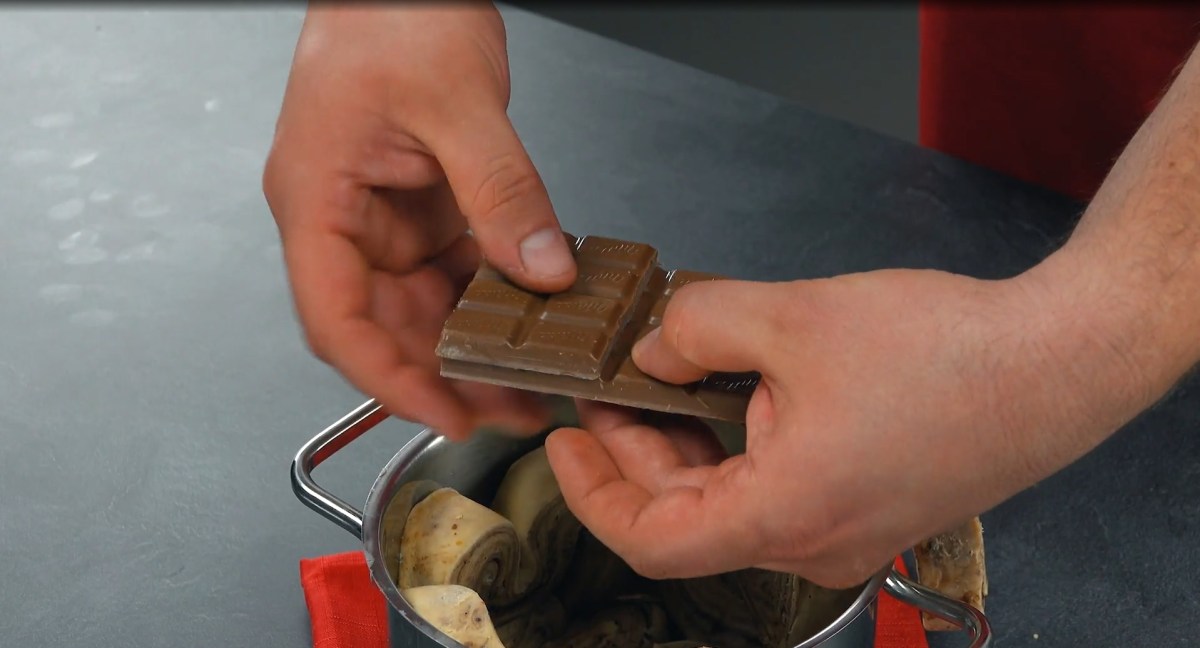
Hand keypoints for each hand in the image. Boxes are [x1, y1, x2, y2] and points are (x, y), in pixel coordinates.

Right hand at [262, 3, 576, 439]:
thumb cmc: (391, 12)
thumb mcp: (459, 101)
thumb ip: (501, 189)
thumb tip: (539, 267)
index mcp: (317, 198)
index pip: (336, 318)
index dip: (387, 379)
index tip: (443, 413)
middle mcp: (342, 216)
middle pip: (382, 325)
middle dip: (443, 375)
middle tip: (510, 407)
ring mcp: (381, 214)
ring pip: (419, 306)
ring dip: (469, 346)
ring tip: (527, 379)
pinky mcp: (420, 205)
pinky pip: (450, 268)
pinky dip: (486, 298)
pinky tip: (526, 319)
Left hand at [546, 269, 1134, 587]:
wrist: (1057, 360)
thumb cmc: (947, 353)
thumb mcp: (793, 317)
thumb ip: (698, 326)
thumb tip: (655, 349)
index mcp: (786, 515)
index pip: (651, 539)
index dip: (592, 491)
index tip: (564, 442)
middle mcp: (811, 544)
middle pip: (687, 514)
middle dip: (638, 447)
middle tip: (613, 384)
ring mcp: (842, 532)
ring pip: (731, 500)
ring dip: (690, 443)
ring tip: (671, 373)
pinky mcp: (864, 507)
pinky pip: (777, 488)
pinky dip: (740, 445)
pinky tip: (736, 386)